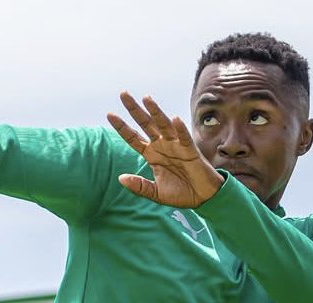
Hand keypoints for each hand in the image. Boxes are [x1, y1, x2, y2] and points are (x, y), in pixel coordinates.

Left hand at [106, 92, 222, 207]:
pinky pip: (184, 138)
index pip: (133, 137)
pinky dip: (180, 129)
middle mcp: (162, 146)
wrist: (202, 198)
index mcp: (151, 154)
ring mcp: (175, 146)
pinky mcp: (190, 150)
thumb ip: (139, 186)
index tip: (110, 114)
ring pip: (163, 125)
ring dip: (155, 111)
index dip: (122, 127)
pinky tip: (175, 119)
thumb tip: (120, 178)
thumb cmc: (180, 193)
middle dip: (134, 109)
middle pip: (145, 124)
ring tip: (146, 98)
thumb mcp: (156, 193)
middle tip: (123, 94)